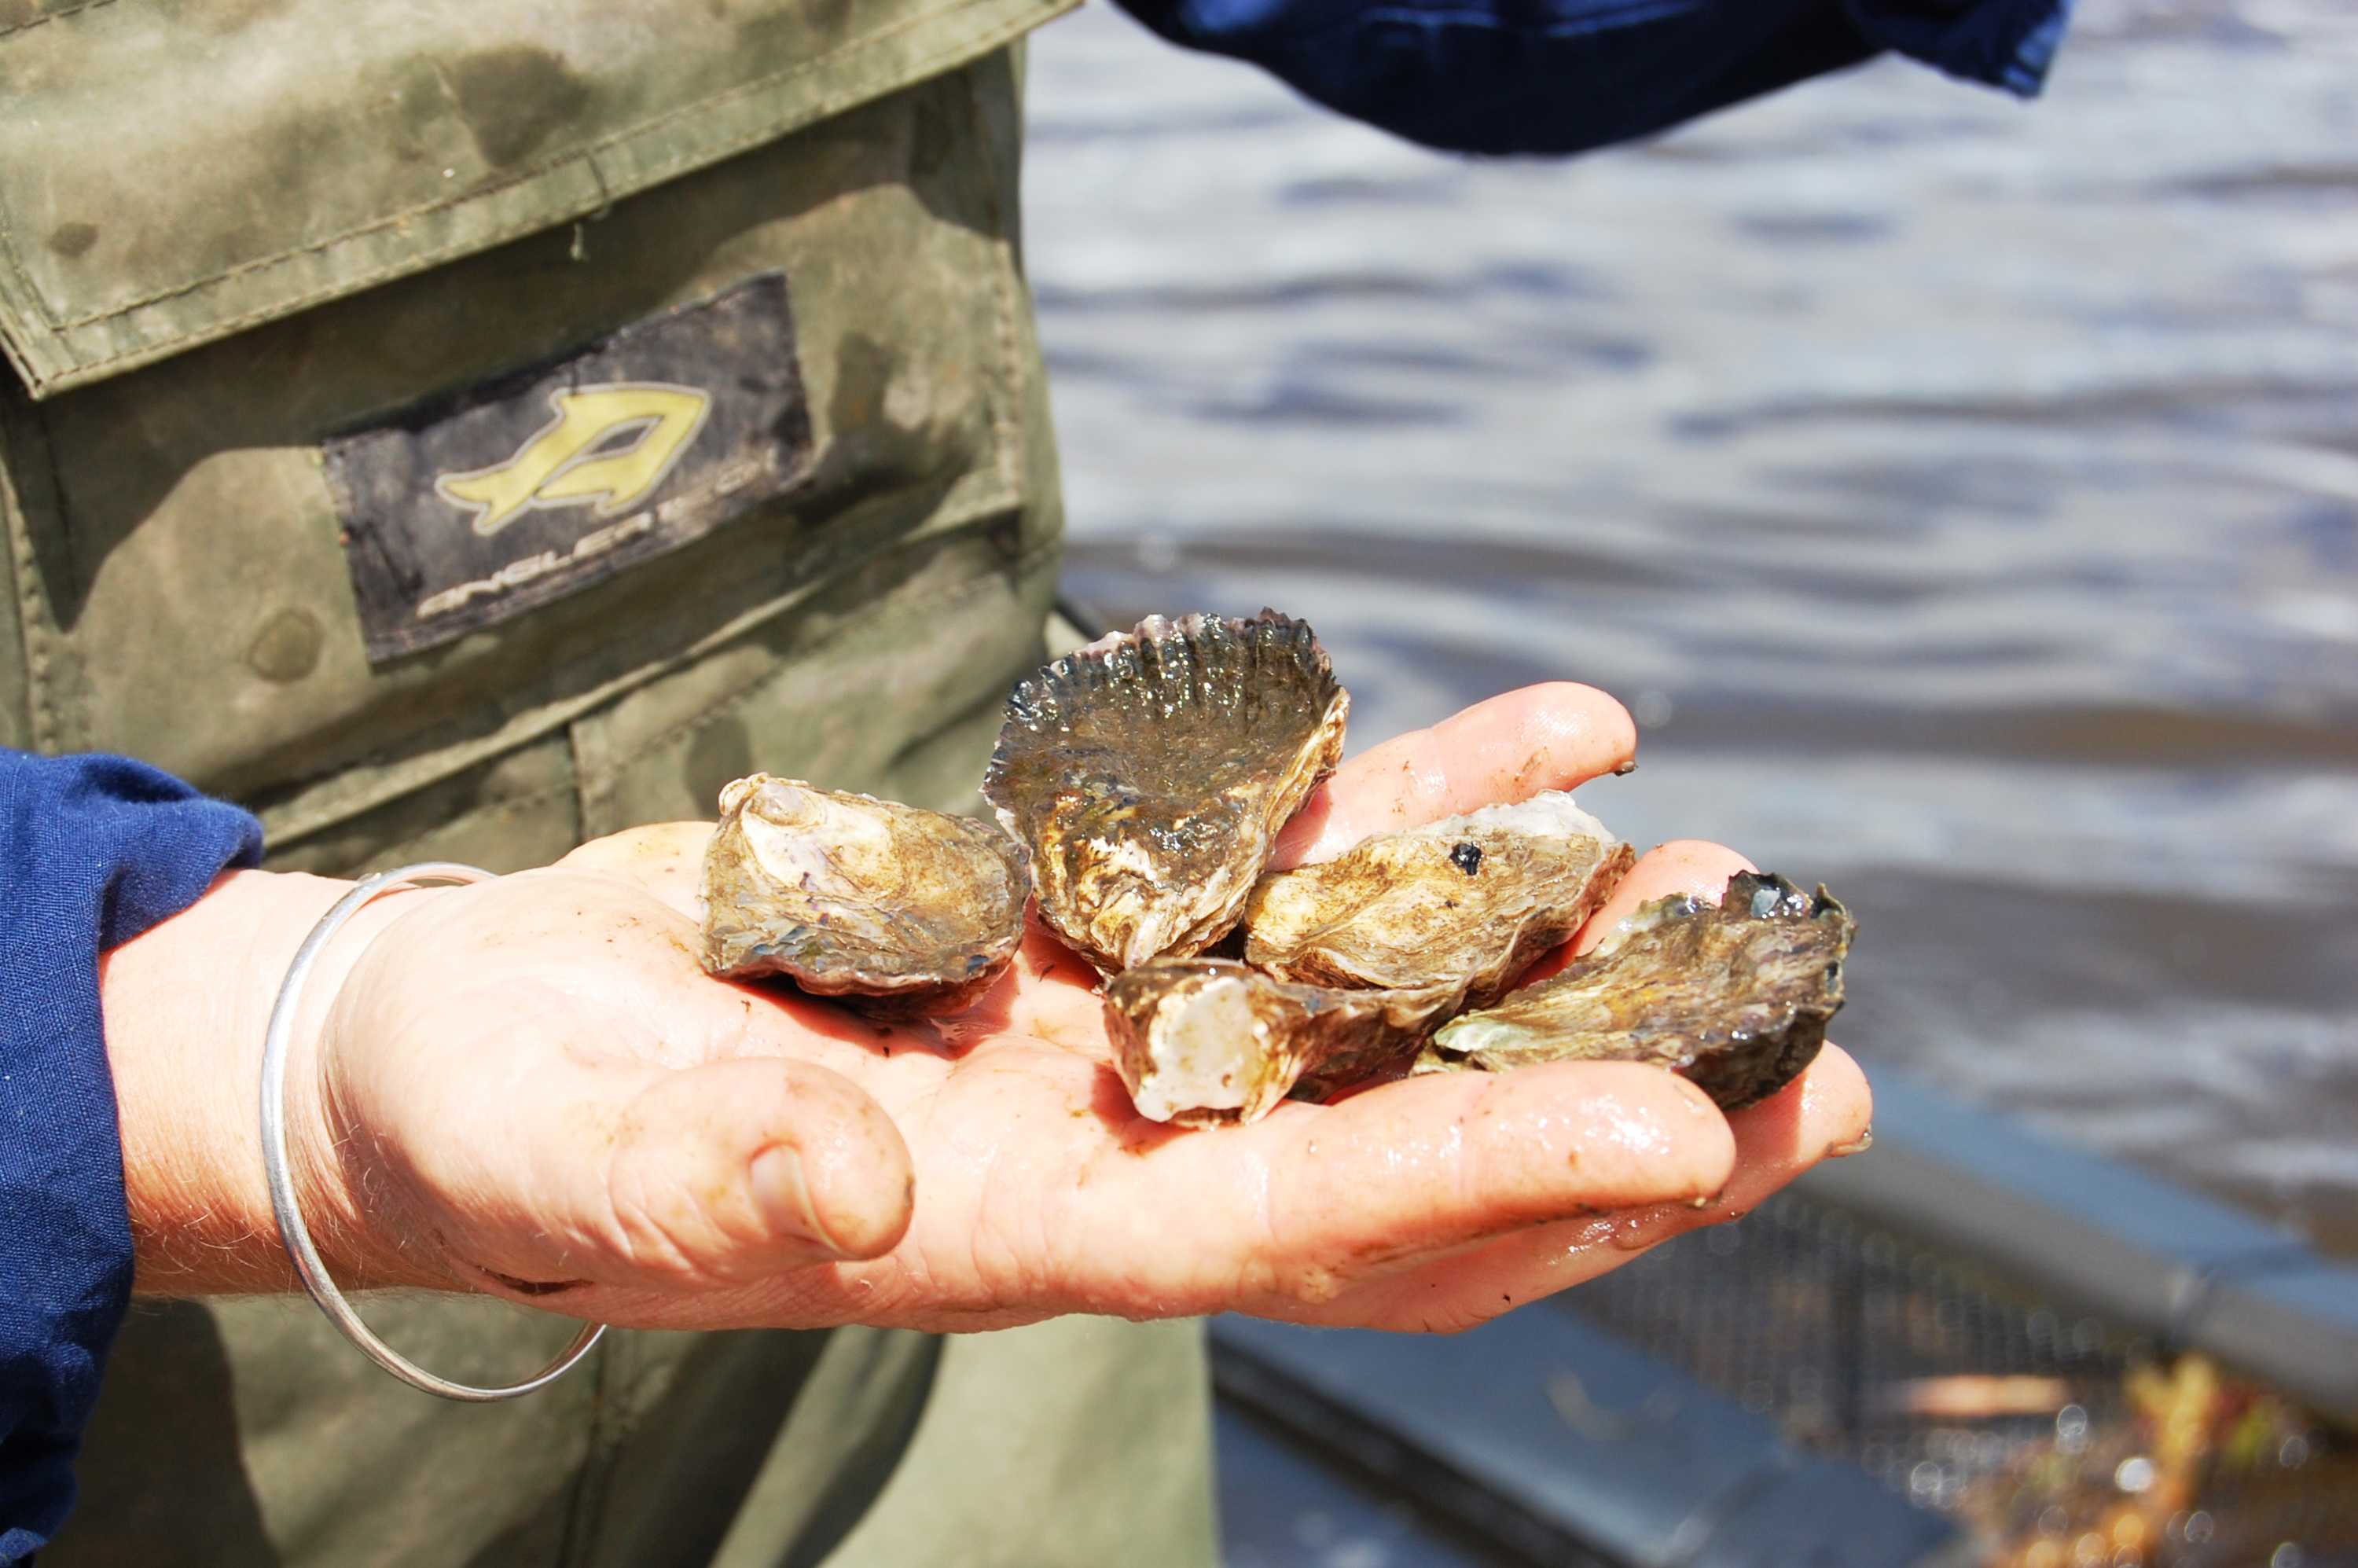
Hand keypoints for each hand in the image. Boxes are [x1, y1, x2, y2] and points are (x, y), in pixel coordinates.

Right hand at [106, 684, 1869, 1333]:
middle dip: (1609, 1112)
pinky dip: (1401, 797)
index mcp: (1016, 1226)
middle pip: (1409, 1143)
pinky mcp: (1070, 922)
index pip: (1302, 1222)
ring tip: (1719, 871)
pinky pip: (1271, 855)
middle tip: (1820, 1070)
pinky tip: (1543, 733)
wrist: (462, 1041)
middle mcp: (1102, 1139)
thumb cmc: (495, 1120)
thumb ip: (723, 1184)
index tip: (1684, 1126)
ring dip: (1552, 942)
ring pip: (1374, 991)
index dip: (1489, 1178)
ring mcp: (1103, 1027)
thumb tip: (869, 1200)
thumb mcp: (580, 1150)